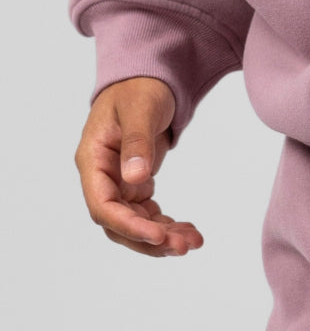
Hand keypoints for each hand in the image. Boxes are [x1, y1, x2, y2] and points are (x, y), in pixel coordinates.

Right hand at [74, 76, 202, 256]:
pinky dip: (170, 228)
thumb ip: (137, 142)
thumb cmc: (139, 89)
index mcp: (93, 160)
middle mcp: (102, 179)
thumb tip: (135, 177)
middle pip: (119, 226)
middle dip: (150, 241)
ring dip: (164, 239)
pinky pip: (150, 219)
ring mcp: (119, 186)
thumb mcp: (139, 109)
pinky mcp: (136, 190)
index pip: (103, 207)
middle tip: (184, 246)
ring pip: (137, 227)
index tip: (158, 236)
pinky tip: (191, 231)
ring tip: (194, 241)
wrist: (146, 83)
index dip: (128, 226)